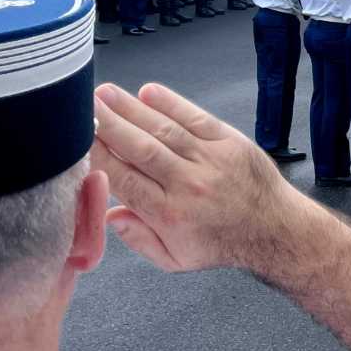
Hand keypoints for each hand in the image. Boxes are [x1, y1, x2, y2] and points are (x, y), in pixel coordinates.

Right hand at [92, 82, 302, 270]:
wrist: (274, 230)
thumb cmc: (222, 243)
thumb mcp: (175, 259)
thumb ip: (138, 239)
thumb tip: (108, 216)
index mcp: (170, 213)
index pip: (124, 179)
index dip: (98, 155)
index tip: (77, 138)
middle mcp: (189, 184)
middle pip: (140, 148)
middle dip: (108, 124)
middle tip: (83, 105)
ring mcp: (211, 160)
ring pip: (164, 129)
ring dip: (131, 108)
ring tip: (105, 93)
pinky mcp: (230, 142)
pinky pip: (196, 118)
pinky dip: (172, 103)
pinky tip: (149, 92)